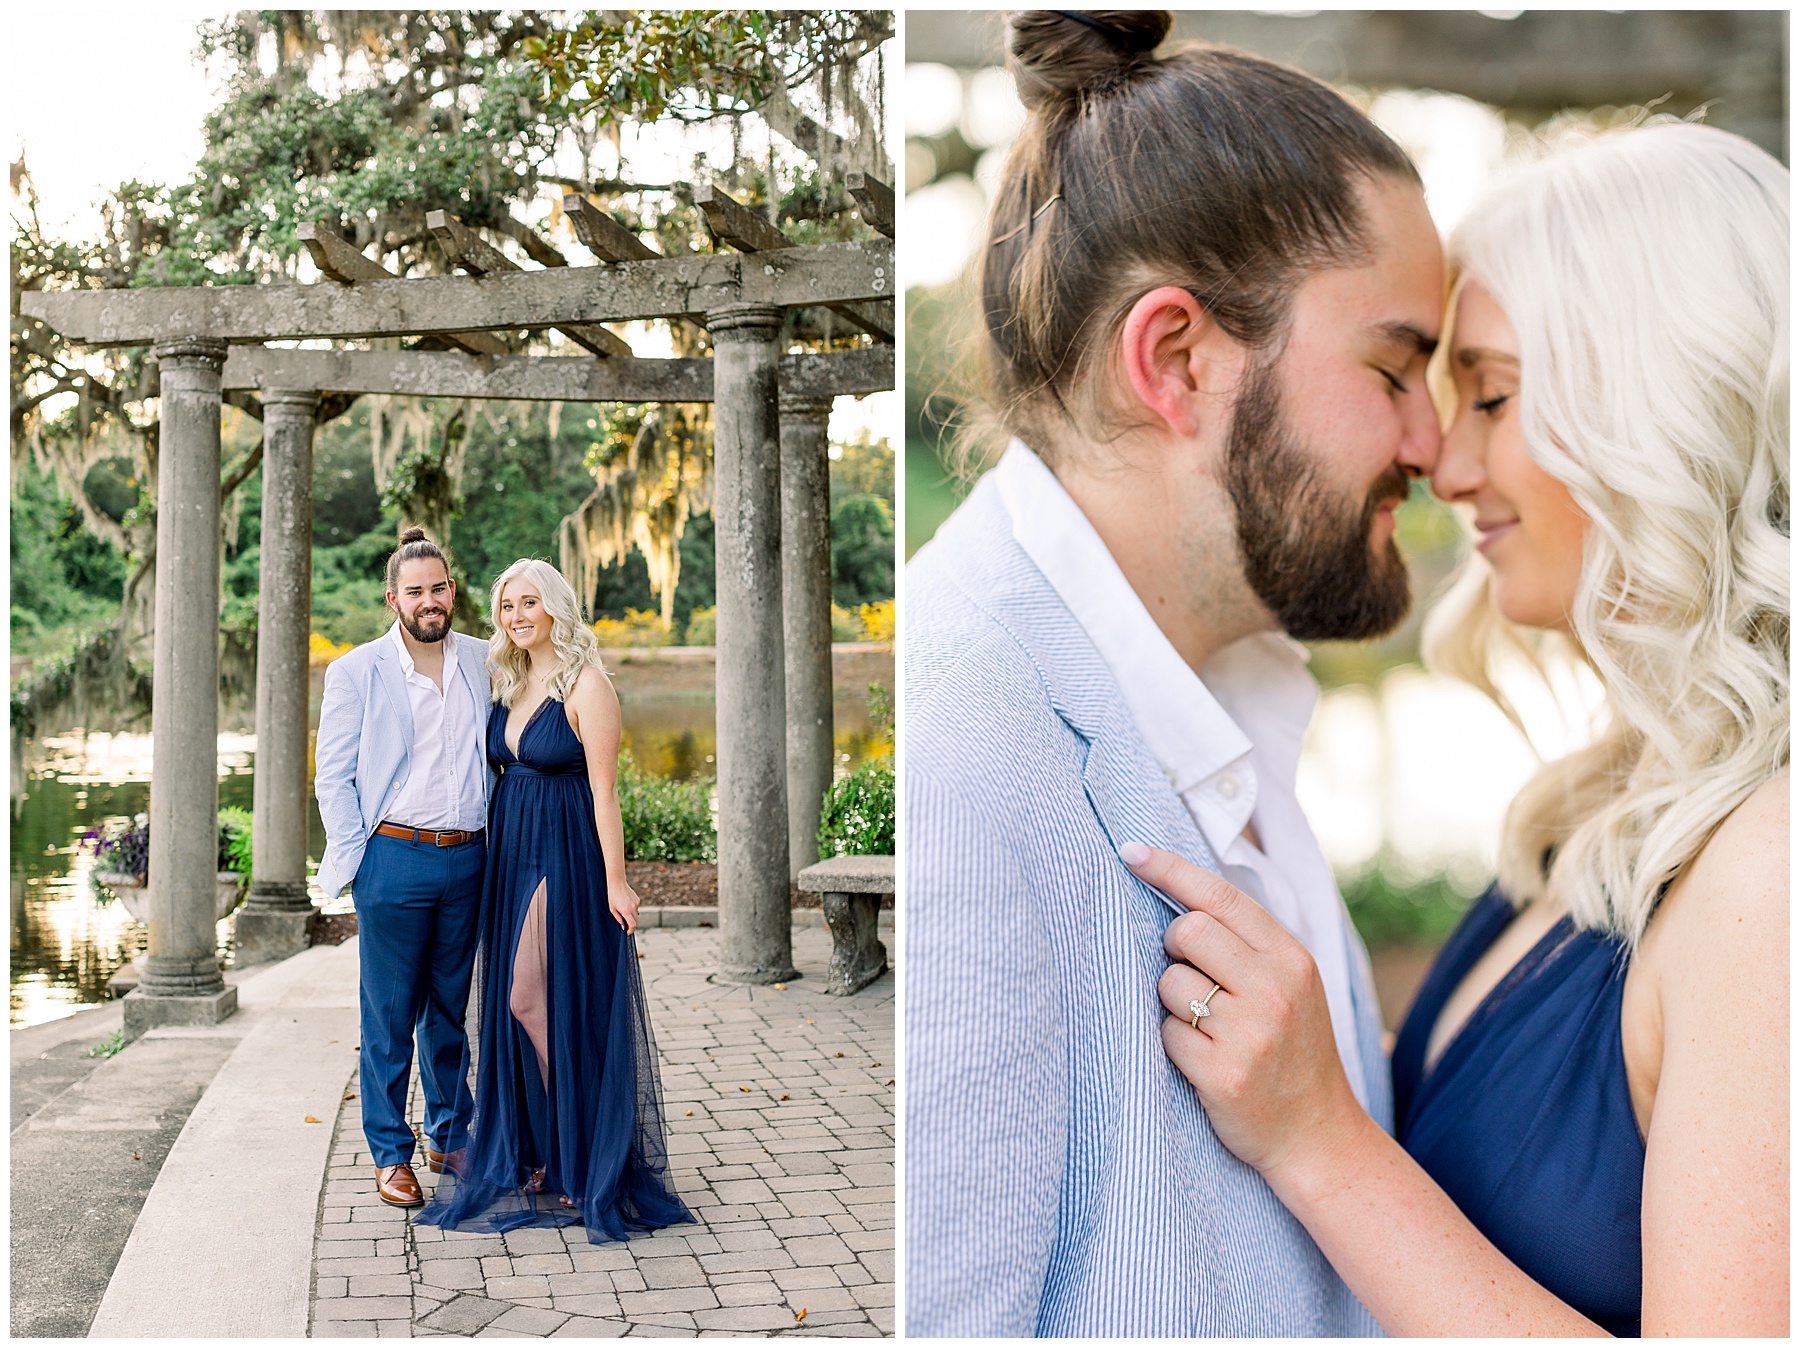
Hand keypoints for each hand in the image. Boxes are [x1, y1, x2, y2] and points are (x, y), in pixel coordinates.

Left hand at [608, 877, 640, 934]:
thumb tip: (624, 926)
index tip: (628, 932)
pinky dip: (632, 910)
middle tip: (626, 926)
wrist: (617, 884)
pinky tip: (626, 904)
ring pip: (636, 914)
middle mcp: (633, 908)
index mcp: (626, 911)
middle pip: (636, 921)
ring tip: (623, 910)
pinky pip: (636, 908)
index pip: (633, 925)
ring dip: (631, 916)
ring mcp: (636, 903)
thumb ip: (619, 919)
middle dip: (632, 925)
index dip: (631, 930)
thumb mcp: (612, 909)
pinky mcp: (638, 900)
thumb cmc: (612, 897)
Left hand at [1120, 841, 1362, 1181]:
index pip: (1221, 897)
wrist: (1319, 1136)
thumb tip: (1181, 899)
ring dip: (1174, 1003)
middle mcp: (1275, 989)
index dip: (1170, 869)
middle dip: (1175, 949)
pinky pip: (1166, 1034)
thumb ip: (1248, 944)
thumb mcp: (1292, 986)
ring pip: (1170, 984)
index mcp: (1291, 959)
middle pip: (1187, 931)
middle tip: (1194, 978)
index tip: (1130, 852)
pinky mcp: (1223, 1074)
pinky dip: (1174, 1046)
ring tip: (1208, 1030)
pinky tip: (1203, 1062)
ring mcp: (1250, 1033)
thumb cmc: (1292, 1052)